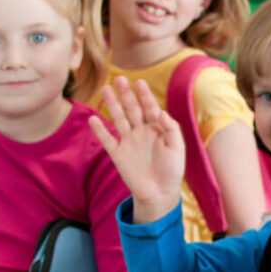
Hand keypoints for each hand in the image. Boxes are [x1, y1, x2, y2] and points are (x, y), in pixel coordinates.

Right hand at [88, 77, 184, 223]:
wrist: (160, 192)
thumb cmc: (172, 170)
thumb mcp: (177, 147)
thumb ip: (171, 128)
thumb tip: (161, 112)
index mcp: (156, 128)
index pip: (149, 107)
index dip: (144, 95)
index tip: (139, 82)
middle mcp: (141, 132)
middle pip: (132, 109)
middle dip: (126, 94)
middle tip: (119, 78)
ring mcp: (128, 142)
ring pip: (118, 119)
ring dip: (112, 104)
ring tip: (105, 89)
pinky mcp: (118, 154)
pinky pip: (107, 140)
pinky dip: (99, 130)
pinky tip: (93, 118)